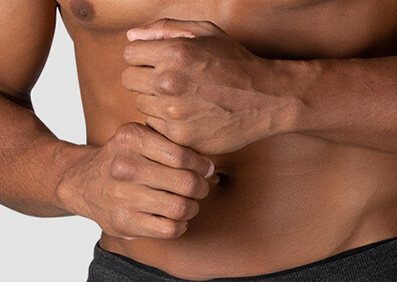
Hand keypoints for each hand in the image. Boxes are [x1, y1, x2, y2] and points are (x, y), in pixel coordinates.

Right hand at [57, 121, 215, 240]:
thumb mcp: (138, 137)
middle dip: (200, 187)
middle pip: (185, 183)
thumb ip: (168, 143)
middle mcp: (125, 167)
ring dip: (192, 208)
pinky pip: (169, 229)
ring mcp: (124, 197)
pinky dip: (180, 225)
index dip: (201, 165)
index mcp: (131, 138)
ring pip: (180, 207)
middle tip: (201, 188)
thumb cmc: (122, 158)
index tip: (206, 170)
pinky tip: (177, 219)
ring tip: (189, 204)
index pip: (181, 155)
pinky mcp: (125, 222)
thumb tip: (208, 166)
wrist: (83, 183)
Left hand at [122, 19, 297, 155]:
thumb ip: (164, 29)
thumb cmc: (234, 61)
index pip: (130, 53)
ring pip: (141, 105)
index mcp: (173, 52)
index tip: (157, 62)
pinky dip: (166, 123)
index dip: (142, 56)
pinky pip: (155, 128)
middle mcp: (169, 82)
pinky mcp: (181, 137)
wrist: (266, 98)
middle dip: (145, 78)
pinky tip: (186, 116)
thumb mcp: (204, 31)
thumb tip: (131, 37)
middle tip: (168, 82)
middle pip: (130, 80)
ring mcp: (174, 113)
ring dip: (155, 102)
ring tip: (181, 99)